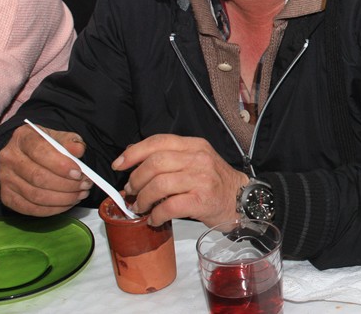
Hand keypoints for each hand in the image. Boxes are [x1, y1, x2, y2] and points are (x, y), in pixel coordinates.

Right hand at [0, 124, 92, 215]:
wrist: (28, 154)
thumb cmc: (46, 145)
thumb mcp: (59, 137)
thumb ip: (70, 141)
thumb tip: (78, 150)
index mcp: (23, 138)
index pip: (40, 152)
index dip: (61, 165)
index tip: (79, 173)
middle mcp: (10, 158)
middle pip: (38, 177)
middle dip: (66, 185)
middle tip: (85, 185)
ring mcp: (6, 179)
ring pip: (36, 195)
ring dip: (63, 199)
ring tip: (80, 194)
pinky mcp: (7, 196)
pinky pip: (31, 208)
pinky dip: (53, 209)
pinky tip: (67, 203)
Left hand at [113, 134, 247, 226]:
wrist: (241, 199)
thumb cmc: (214, 182)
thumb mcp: (195, 161)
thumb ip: (169, 157)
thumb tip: (131, 156)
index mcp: (195, 146)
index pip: (159, 142)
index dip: (134, 152)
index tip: (119, 164)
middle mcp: (199, 159)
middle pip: (155, 163)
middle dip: (136, 180)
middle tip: (130, 192)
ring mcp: (202, 179)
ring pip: (159, 185)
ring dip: (143, 199)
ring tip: (140, 207)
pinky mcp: (202, 200)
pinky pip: (170, 207)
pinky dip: (156, 215)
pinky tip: (154, 219)